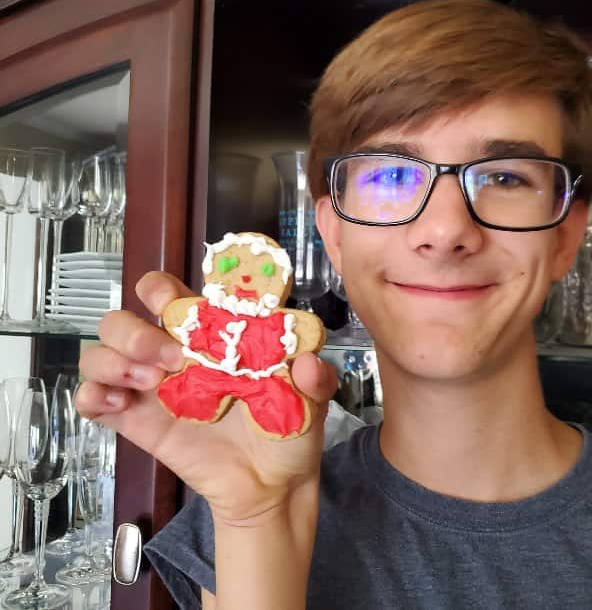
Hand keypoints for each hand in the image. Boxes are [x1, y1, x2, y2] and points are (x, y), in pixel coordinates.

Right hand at [75, 271, 338, 524]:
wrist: (274, 485)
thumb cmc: (288, 428)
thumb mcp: (312, 397)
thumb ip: (316, 377)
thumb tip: (307, 362)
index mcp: (210, 335)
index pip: (169, 294)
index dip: (160, 289)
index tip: (171, 302)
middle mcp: (173, 354)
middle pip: (123, 320)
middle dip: (135, 331)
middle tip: (171, 359)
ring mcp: (151, 387)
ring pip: (101, 352)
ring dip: (113, 359)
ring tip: (149, 382)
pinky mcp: (137, 421)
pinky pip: (93, 399)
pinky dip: (92, 394)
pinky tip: (118, 403)